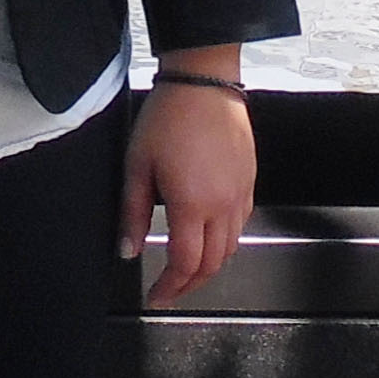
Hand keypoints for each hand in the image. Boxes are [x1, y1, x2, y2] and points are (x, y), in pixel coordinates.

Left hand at [118, 56, 253, 304]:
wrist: (204, 82)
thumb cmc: (169, 117)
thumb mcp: (137, 165)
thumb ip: (132, 213)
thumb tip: (128, 250)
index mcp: (192, 204)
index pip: (185, 264)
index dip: (170, 287)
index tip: (156, 296)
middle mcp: (223, 204)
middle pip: (213, 264)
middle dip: (191, 284)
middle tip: (171, 289)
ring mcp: (241, 193)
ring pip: (231, 247)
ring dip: (210, 266)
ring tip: (188, 269)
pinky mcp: (250, 180)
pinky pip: (241, 224)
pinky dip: (225, 241)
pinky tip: (209, 236)